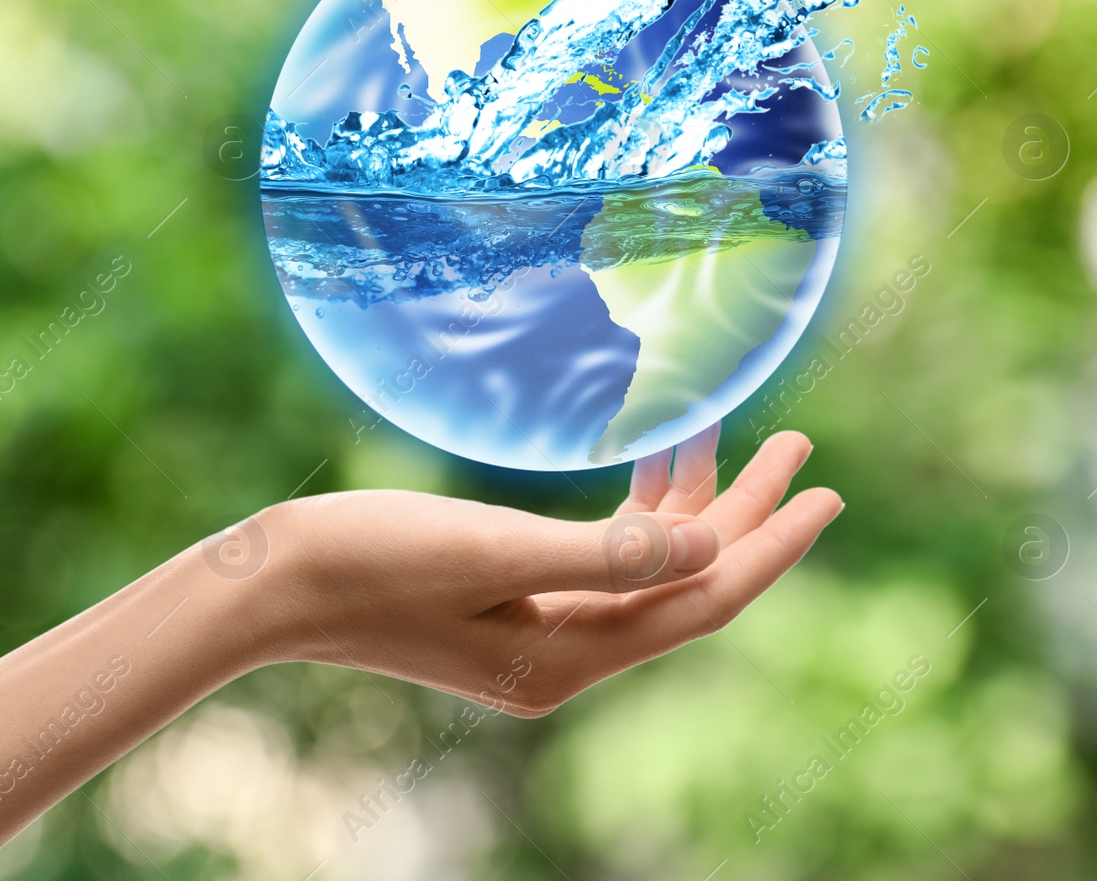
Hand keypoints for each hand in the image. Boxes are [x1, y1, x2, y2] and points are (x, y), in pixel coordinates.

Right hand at [250, 428, 841, 716]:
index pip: (701, 601)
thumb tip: (708, 546)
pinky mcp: (507, 604)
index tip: (825, 491)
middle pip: (683, 587)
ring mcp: (535, 634)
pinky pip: (600, 561)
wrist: (271, 580)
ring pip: (644, 570)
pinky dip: (631, 514)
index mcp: (568, 658)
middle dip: (744, 518)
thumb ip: (608, 555)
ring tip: (733, 438)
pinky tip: (648, 466)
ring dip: (688, 509)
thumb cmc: (371, 559)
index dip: (770, 547)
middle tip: (802, 449)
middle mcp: (563, 658)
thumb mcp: (496, 552)